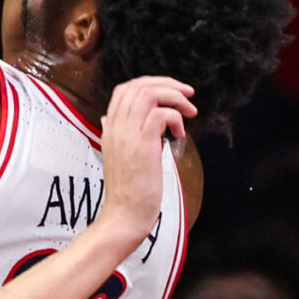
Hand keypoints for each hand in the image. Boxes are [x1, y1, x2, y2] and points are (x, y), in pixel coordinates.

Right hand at [95, 76, 195, 244]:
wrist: (124, 214)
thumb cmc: (127, 190)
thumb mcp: (115, 155)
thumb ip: (115, 134)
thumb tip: (109, 117)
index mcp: (110, 128)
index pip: (124, 89)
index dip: (149, 83)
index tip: (170, 92)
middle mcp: (116, 126)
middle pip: (139, 86)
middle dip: (168, 84)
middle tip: (188, 94)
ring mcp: (128, 135)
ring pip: (150, 95)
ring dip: (175, 97)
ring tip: (189, 111)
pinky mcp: (143, 145)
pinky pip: (161, 115)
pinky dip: (176, 118)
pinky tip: (180, 134)